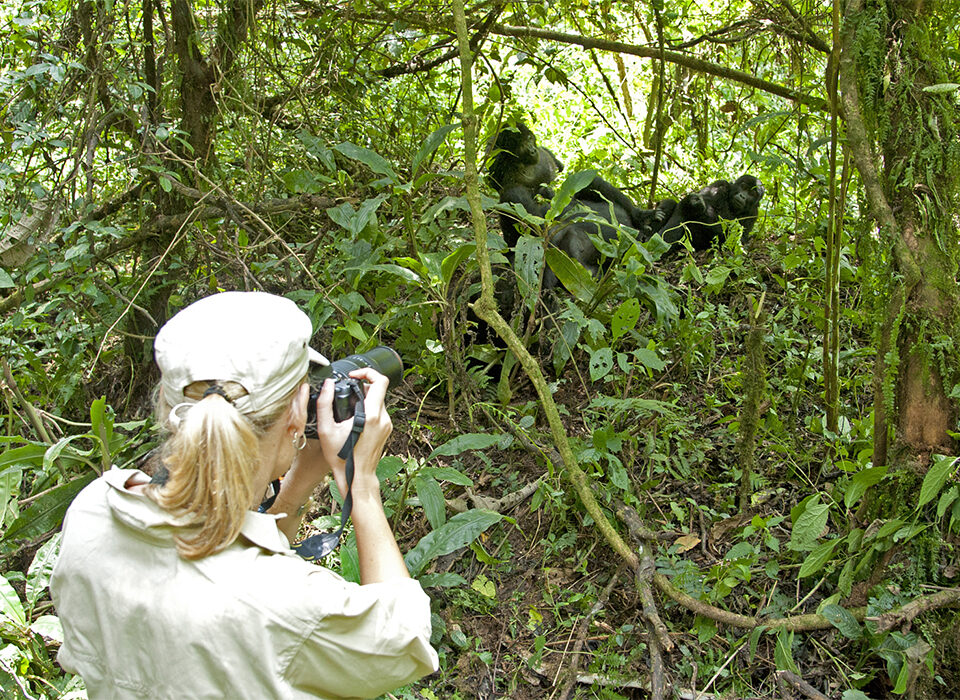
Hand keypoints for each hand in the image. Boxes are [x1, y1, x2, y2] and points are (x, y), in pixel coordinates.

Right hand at [312, 368, 392, 496]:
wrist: (356, 477)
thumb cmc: (341, 457)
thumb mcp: (326, 429)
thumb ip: (324, 403)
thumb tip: (328, 384)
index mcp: (371, 415)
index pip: (380, 381)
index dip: (367, 372)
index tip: (354, 376)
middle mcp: (383, 418)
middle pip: (379, 390)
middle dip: (363, 386)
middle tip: (348, 391)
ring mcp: (387, 425)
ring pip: (379, 401)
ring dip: (366, 398)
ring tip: (349, 407)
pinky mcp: (387, 430)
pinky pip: (379, 412)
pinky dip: (369, 409)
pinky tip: (355, 419)